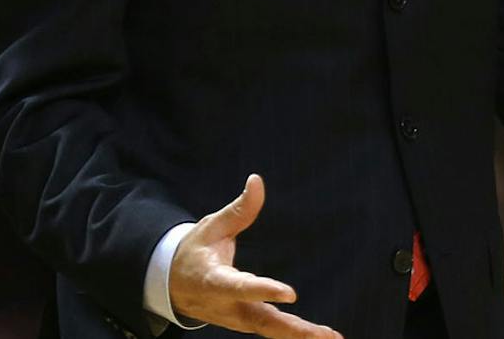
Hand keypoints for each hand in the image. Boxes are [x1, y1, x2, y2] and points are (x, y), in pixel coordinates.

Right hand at [170, 174, 341, 338]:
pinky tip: (323, 336)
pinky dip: (296, 335)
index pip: (239, 288)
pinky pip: (273, 331)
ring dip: (300, 335)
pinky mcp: (246, 322)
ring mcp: (237, 318)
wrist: (172, 286)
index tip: (290, 293)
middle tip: (322, 336)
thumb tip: (257, 181)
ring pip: (270, 330)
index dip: (263, 291)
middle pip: (261, 320)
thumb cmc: (194, 252)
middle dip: (292, 330)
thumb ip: (238, 210)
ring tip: (332, 338)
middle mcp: (227, 306)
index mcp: (213, 280)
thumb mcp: (211, 227)